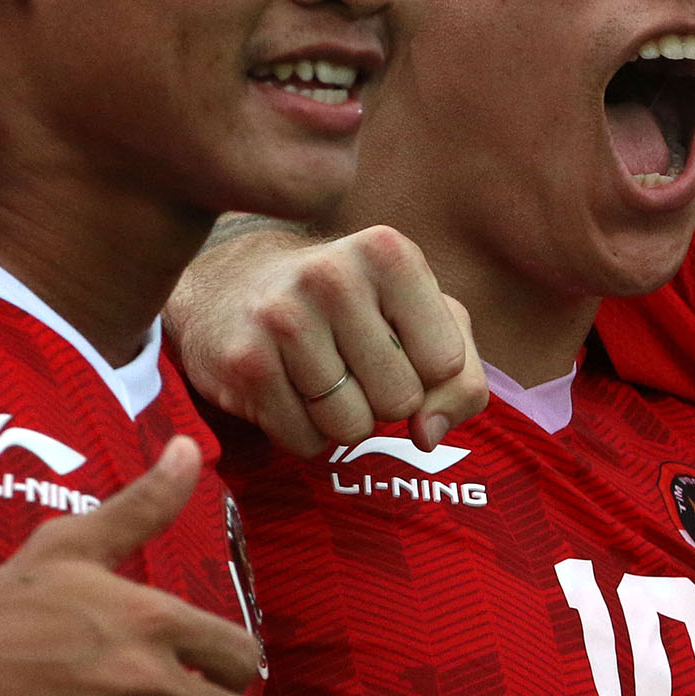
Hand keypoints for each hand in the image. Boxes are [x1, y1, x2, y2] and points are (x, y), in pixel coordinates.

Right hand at [169, 222, 487, 458]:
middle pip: (401, 401)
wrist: (233, 287)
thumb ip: (460, 378)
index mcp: (389, 254)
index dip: (426, 372)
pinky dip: (305, 432)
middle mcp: (334, 276)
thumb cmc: (350, 307)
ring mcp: (282, 318)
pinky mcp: (245, 363)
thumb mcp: (423, 318)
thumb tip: (429, 435)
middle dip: (383, 399)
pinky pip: (305, 441)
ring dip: (343, 419)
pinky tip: (288, 388)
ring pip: (352, 428)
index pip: (446, 364)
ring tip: (319, 374)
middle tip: (352, 362)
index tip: (396, 344)